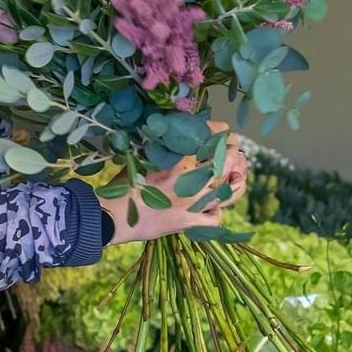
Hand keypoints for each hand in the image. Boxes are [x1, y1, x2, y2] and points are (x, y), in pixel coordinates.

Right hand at [101, 123, 247, 244]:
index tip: (220, 128)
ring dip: (237, 178)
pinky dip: (218, 211)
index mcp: (181, 162)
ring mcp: (195, 205)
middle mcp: (193, 183)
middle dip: (233, 150)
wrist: (113, 217)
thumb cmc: (125, 185)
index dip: (220, 129)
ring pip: (230, 190)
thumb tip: (176, 132)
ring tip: (236, 172)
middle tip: (231, 147)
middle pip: (229, 161)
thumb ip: (164, 146)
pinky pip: (216, 218)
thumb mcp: (143, 156)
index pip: (212, 138)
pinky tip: (213, 205)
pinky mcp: (191, 224)